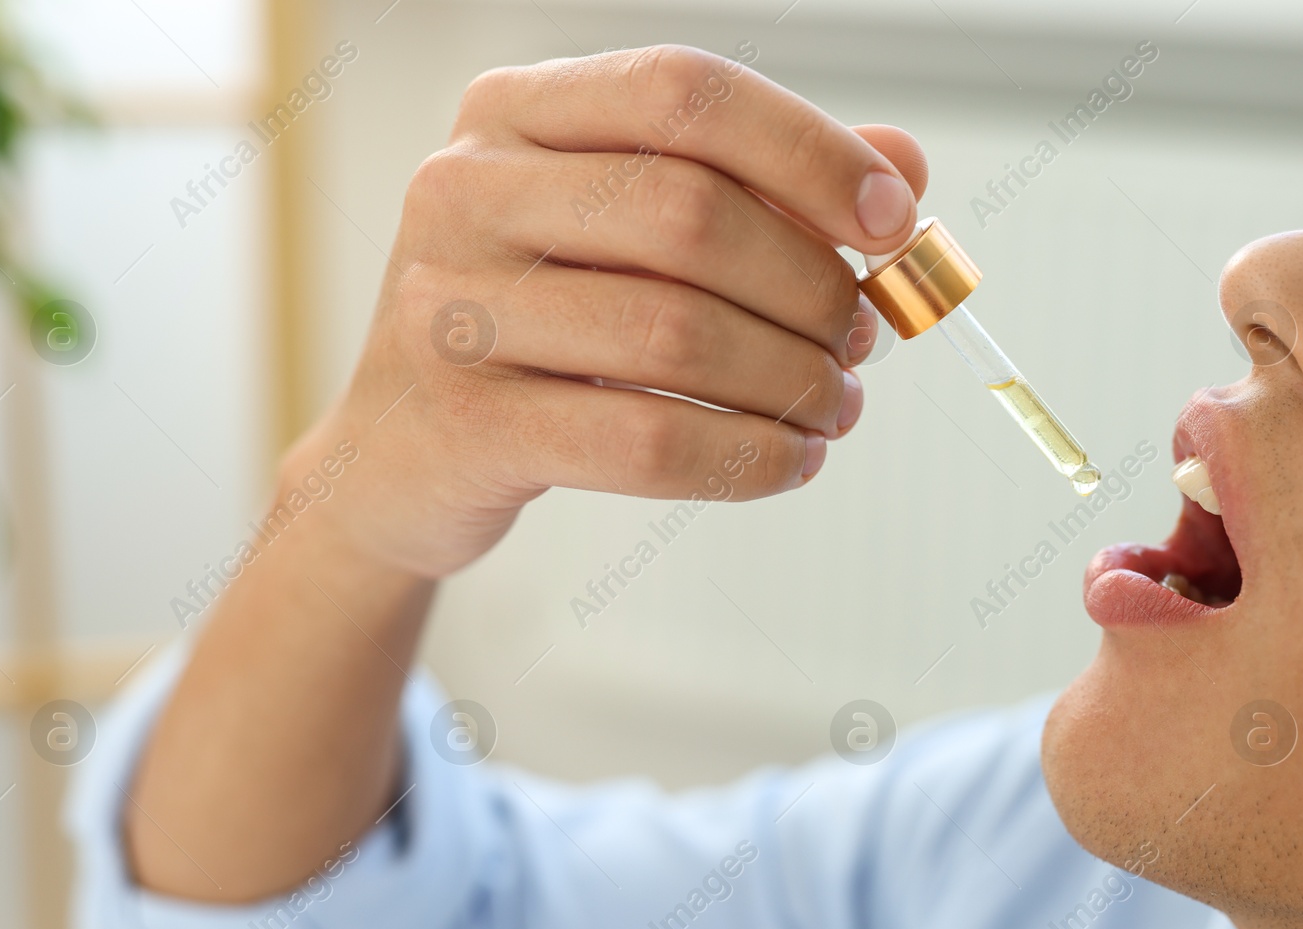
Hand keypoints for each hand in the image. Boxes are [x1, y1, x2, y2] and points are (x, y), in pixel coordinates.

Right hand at [301, 44, 929, 578]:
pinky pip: (646, 442)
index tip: (894, 221)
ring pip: (676, 336)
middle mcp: (465, 191)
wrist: (399, 455)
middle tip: (858, 338)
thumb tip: (903, 167)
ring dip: (791, 381)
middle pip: (691, 215)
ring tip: (832, 406)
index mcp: (514, 114)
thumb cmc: (536, 327)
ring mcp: (451, 309)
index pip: (683, 93)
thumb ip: (759, 186)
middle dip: (810, 286)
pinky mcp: (466, 425)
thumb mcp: (623, 231)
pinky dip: (747, 457)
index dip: (809, 151)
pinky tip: (789, 462)